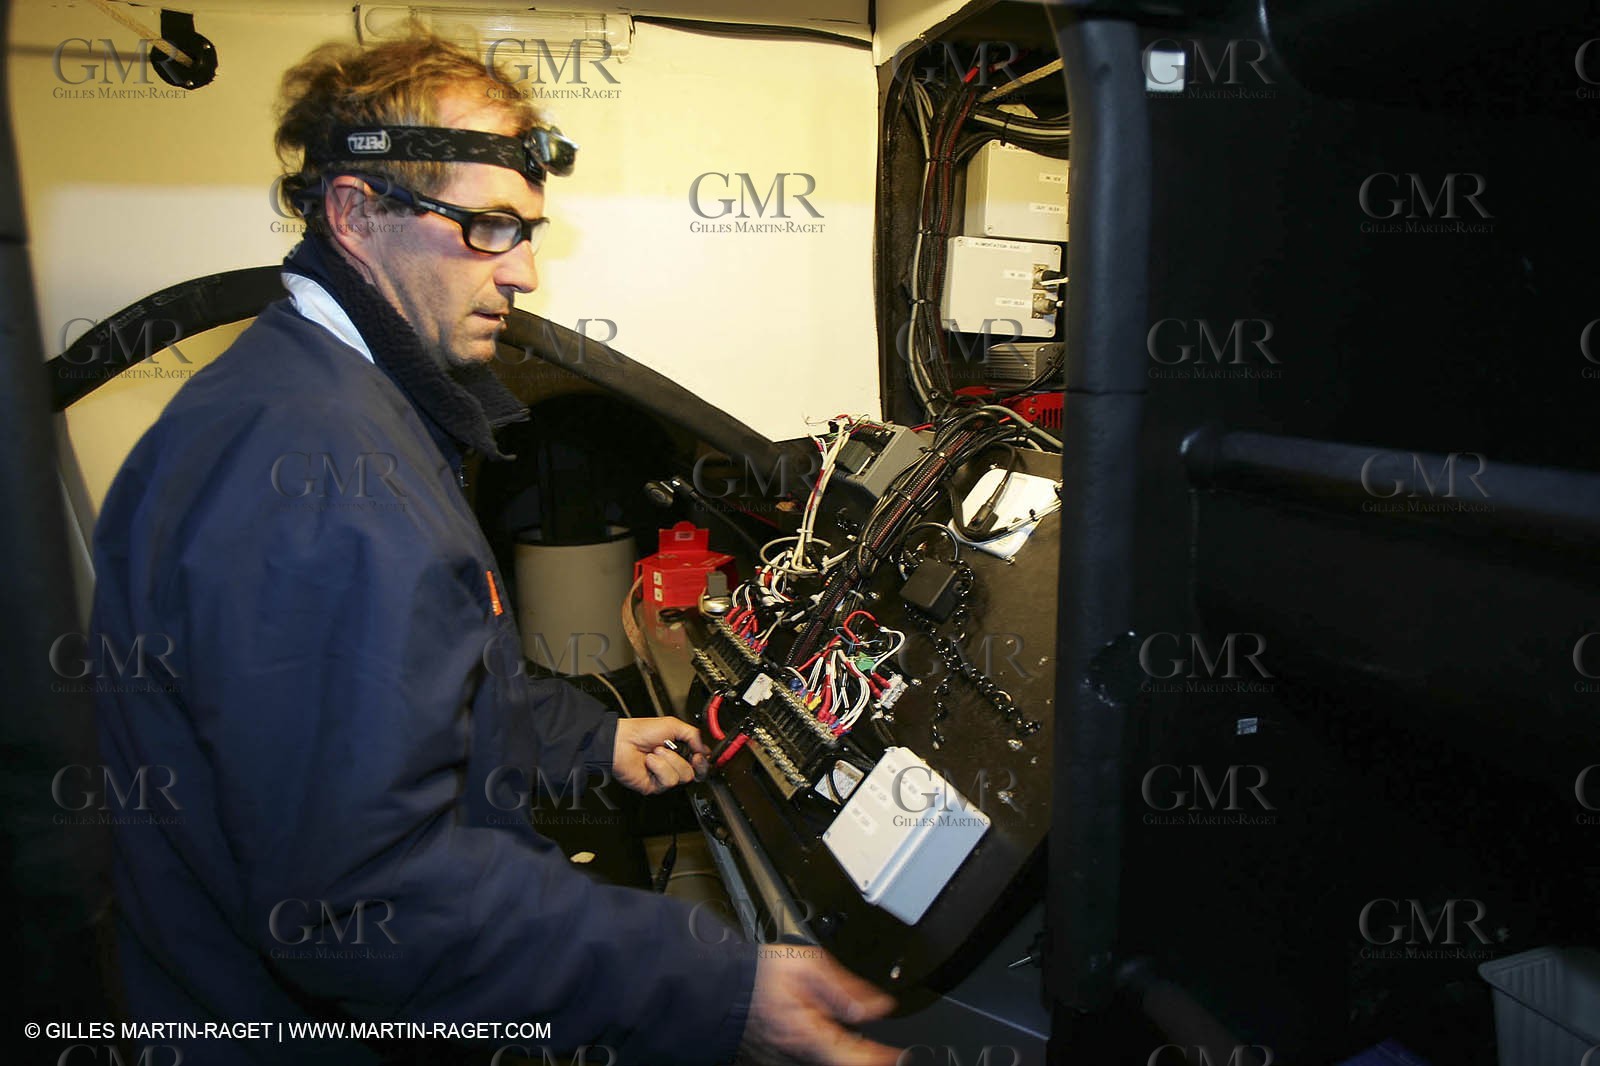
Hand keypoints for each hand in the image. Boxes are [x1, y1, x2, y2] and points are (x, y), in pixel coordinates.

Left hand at [611, 716, 710, 794]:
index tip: (699, 754)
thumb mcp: (673, 725)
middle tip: (677, 751)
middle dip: (685, 760)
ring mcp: (664, 776)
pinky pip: (668, 781)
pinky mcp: (655, 785)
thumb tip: (704, 748)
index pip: (700, 762)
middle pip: (695, 773)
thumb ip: (693, 735)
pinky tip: (650, 761)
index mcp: (679, 750)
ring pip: (683, 777)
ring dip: (669, 761)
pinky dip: (660, 768)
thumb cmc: (641, 731)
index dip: (703, 761)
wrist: (621, 741)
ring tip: (656, 752)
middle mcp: (673, 764)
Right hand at [738, 952, 899, 1065]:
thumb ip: (846, 989)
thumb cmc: (760, 971)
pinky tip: (822, 1029)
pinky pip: (807, 1053)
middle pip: (838, 1056)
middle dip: (860, 1050)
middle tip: (880, 1047)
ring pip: (823, 1055)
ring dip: (840, 1045)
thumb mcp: (810, 964)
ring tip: (845, 1032)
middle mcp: (796, 1050)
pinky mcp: (777, 1055)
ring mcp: (785, 1055)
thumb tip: (878, 1006)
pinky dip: (821, 1043)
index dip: (877, 1057)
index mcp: (807, 1030)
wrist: (723, 982)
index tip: (896, 1055)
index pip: (852, 1053)